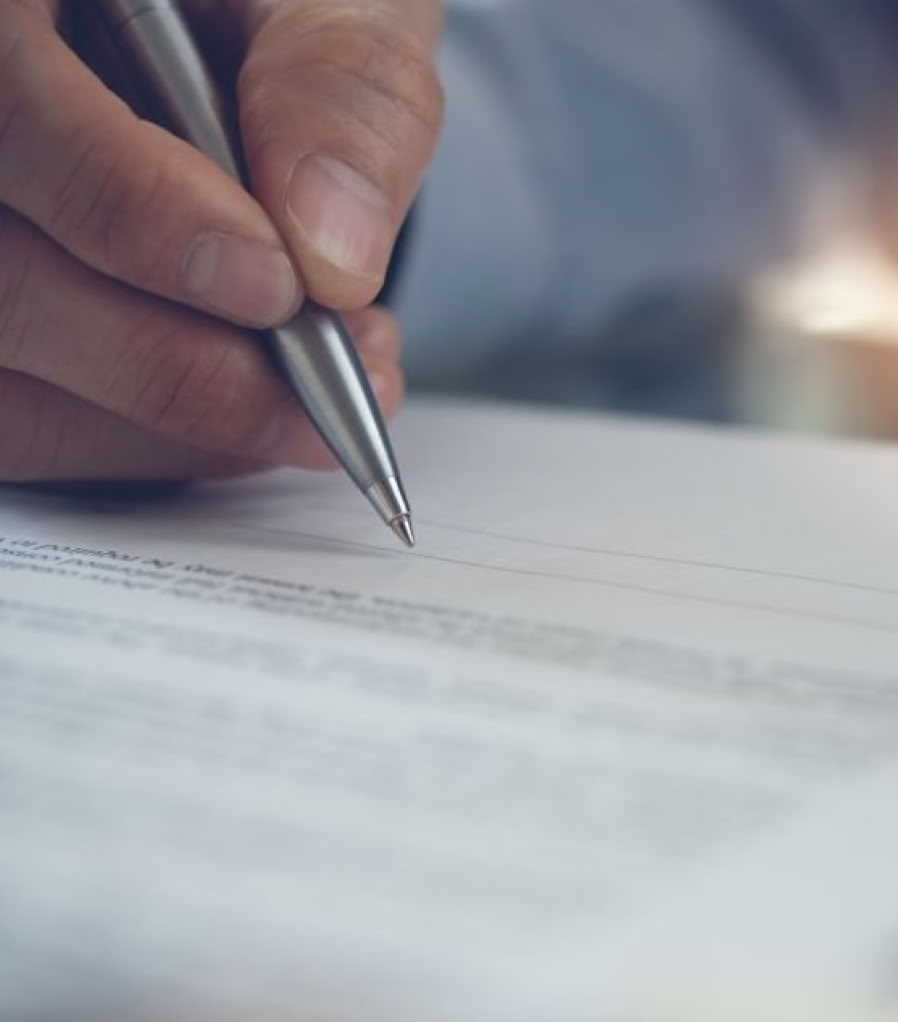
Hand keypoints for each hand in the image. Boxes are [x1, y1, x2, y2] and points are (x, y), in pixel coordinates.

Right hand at [0, 0, 443, 479]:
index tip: (279, 287)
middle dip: (177, 362)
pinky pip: (34, 429)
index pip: (6, 114)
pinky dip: (152, 445)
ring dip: (174, 427)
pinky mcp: (2, 341)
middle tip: (331, 377)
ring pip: (12, 393)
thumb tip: (334, 255)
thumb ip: (338, 88)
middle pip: (1, 287)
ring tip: (313, 401)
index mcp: (3, 11)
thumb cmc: (259, 8)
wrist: (219, 49)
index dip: (135, 213)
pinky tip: (250, 413)